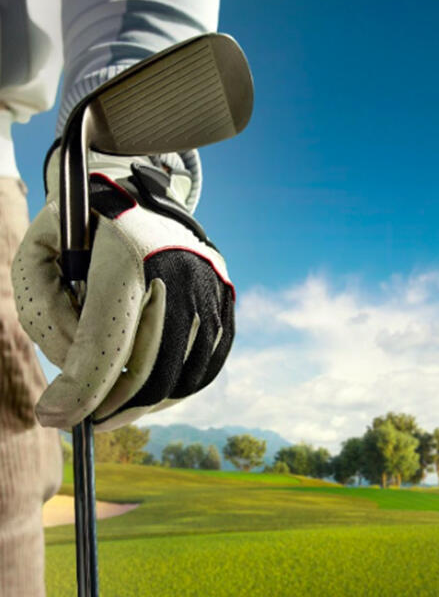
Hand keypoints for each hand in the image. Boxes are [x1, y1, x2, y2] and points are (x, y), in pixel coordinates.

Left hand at [13, 147, 233, 429]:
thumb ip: (41, 310)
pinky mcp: (227, 300)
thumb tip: (69, 372)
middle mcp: (180, 273)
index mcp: (126, 256)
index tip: (52, 417)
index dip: (79, 392)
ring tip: (113, 407)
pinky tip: (150, 392)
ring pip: (182, 376)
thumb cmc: (82, 227)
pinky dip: (177, 390)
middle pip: (149, 370)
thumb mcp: (40, 251)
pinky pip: (207, 366)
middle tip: (82, 420)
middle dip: (110, 408)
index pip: (107, 343)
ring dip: (143, 405)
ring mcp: (211, 289)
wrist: (141, 190)